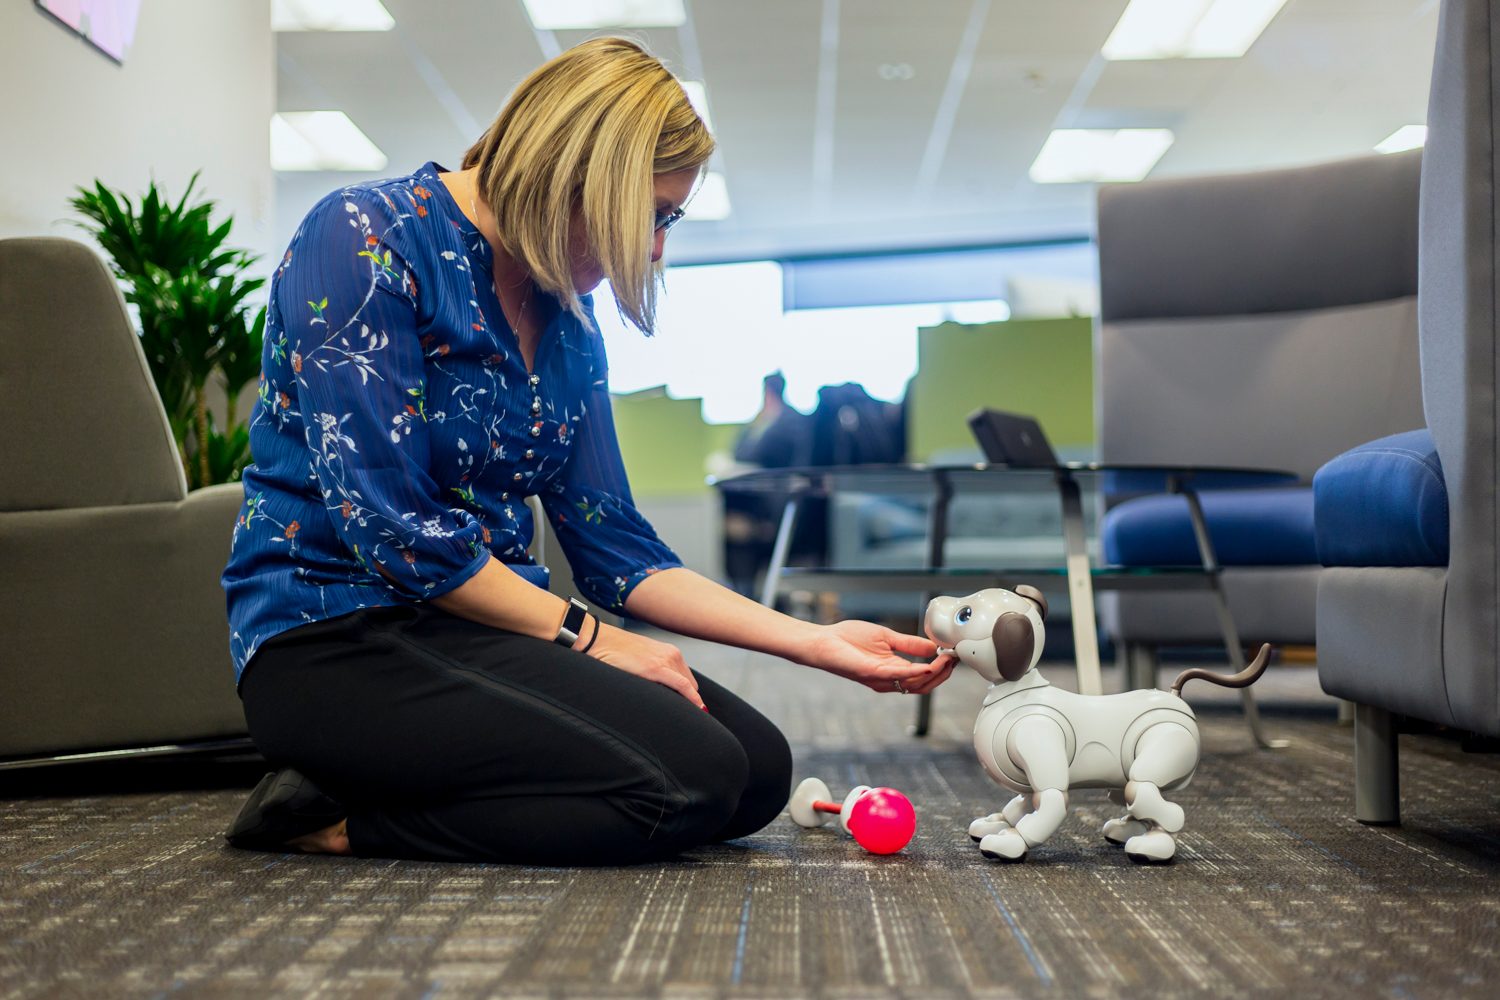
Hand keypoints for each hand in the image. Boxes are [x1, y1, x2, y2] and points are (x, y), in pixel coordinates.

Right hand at [583, 621, 706, 710]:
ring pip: (687, 687)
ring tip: (681, 718)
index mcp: (668, 652)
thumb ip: (653, 671)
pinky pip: (683, 686)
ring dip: (687, 701)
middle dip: (687, 700)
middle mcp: (671, 654)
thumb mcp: (640, 660)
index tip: (692, 710)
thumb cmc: (614, 652)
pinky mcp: (656, 668)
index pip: (687, 679)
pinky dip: (692, 698)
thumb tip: (659, 691)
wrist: (597, 640)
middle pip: (689, 685)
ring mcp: (665, 660)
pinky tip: (697, 709)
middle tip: (683, 717)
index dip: (689, 696)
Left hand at [803, 620, 955, 694]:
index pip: (924, 676)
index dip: (941, 667)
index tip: (953, 655)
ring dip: (934, 673)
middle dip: (942, 674)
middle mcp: (889, 679)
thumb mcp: (887, 637)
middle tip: (954, 659)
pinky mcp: (872, 674)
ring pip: (915, 684)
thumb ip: (909, 644)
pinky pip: (898, 676)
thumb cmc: (848, 639)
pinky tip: (928, 665)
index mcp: (893, 670)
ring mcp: (881, 679)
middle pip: (924, 685)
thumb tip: (932, 646)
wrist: (824, 641)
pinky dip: (916, 672)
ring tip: (946, 660)